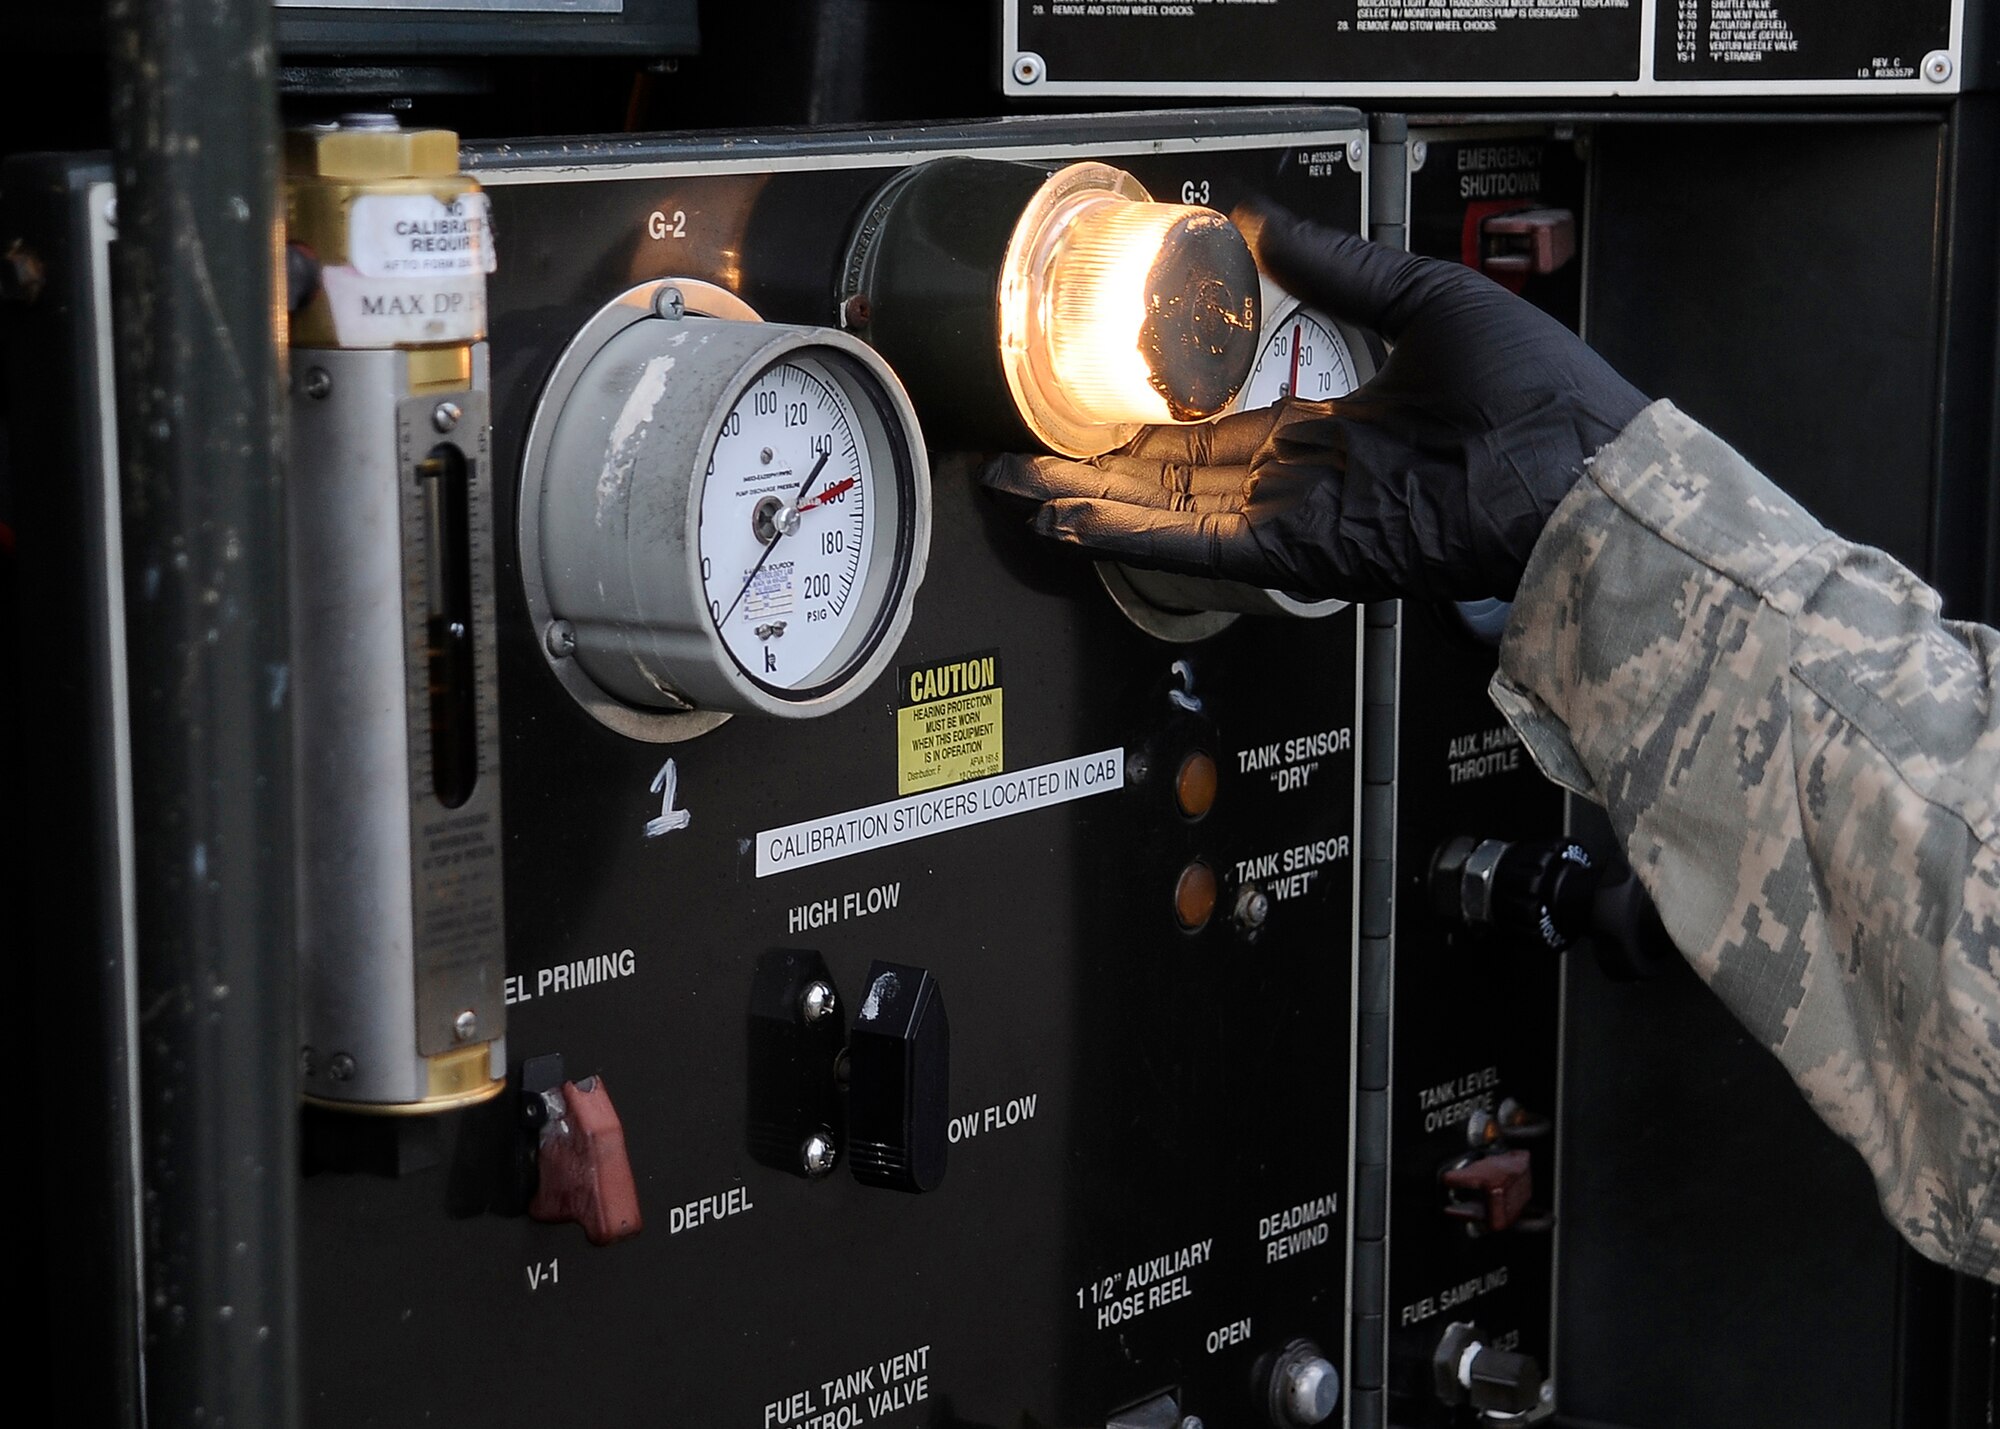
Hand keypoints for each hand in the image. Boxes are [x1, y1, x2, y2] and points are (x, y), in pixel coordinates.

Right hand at [978, 202, 1648, 602]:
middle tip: (1026, 460)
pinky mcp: (1310, 553)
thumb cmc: (1533, 390)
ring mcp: (1305, 520)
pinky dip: (1142, 539)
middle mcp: (1309, 478)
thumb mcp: (1422, 299)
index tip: (1098, 407)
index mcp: (1334, 423)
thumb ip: (1338, 268)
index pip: (1219, 429)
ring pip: (1177, 515)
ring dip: (1099, 506)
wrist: (1582, 463)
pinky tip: (1083, 526)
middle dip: (1098, 472)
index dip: (1151, 420)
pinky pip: (1210, 549)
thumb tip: (1270, 221)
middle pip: (1176, 478)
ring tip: (1026, 493)